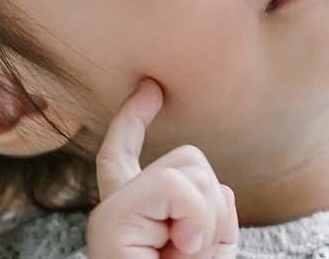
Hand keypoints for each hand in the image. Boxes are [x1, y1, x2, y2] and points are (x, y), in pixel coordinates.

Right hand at [87, 78, 238, 258]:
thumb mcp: (211, 247)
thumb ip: (211, 211)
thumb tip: (218, 186)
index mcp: (134, 214)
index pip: (123, 155)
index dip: (132, 118)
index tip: (149, 87)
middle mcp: (114, 208)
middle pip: (188, 158)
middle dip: (212, 203)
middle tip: (193, 250)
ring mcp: (110, 213)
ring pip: (190, 170)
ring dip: (206, 219)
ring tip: (185, 256)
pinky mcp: (112, 220)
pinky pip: (174, 186)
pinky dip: (195, 220)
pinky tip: (181, 250)